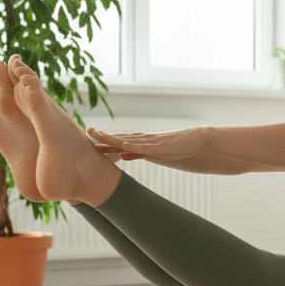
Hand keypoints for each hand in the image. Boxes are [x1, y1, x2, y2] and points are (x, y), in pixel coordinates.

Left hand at [86, 126, 206, 165]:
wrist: (197, 140)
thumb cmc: (177, 148)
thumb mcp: (154, 153)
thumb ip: (138, 153)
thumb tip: (122, 155)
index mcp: (142, 142)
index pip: (119, 140)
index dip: (104, 140)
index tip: (90, 139)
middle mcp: (144, 140)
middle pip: (120, 137)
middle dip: (104, 135)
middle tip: (87, 131)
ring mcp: (152, 142)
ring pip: (130, 140)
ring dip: (115, 138)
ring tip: (100, 135)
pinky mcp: (161, 147)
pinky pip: (146, 147)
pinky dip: (135, 146)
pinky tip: (124, 145)